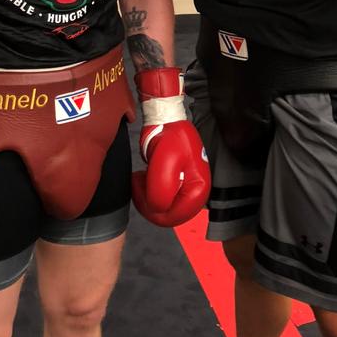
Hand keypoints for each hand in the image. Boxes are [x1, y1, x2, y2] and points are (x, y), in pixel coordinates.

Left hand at [131, 67, 210, 227]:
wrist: (166, 120)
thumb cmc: (169, 136)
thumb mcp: (164, 163)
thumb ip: (161, 191)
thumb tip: (157, 210)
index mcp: (199, 189)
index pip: (174, 216)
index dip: (152, 210)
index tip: (140, 190)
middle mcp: (196, 192)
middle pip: (168, 215)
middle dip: (149, 204)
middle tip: (137, 184)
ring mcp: (187, 189)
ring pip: (163, 209)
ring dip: (147, 197)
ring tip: (139, 179)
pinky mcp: (178, 184)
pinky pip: (161, 199)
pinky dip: (149, 192)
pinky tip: (144, 178)